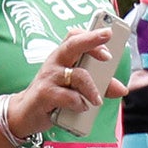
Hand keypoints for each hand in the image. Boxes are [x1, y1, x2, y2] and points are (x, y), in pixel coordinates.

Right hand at [9, 28, 125, 136]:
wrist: (26, 113)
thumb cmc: (53, 95)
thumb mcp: (76, 88)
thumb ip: (99, 86)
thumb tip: (121, 89)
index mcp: (62, 57)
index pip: (74, 36)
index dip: (91, 34)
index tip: (108, 35)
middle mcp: (54, 62)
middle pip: (73, 45)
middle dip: (92, 43)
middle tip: (108, 54)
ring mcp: (48, 77)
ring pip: (77, 76)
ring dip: (92, 89)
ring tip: (97, 100)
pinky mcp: (44, 94)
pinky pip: (69, 96)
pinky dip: (79, 103)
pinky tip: (80, 107)